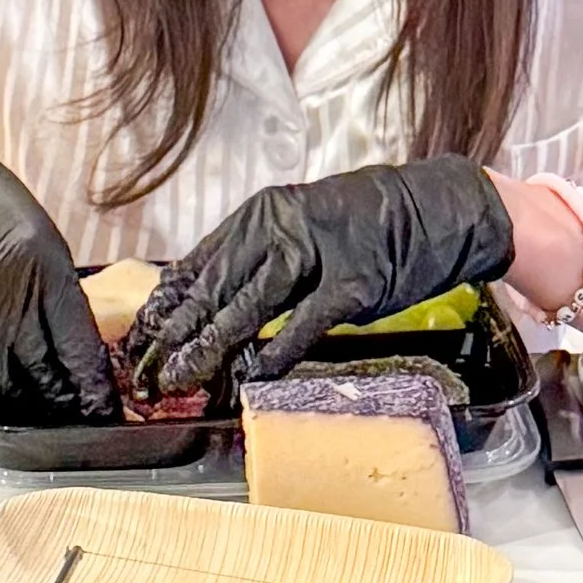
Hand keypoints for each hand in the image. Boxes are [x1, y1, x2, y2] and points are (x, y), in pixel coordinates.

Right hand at [0, 112, 116, 426]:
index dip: (91, 383)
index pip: (75, 344)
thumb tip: (71, 344)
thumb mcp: (37, 235)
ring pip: (2, 386)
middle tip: (75, 415)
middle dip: (63, 401)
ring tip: (39, 412)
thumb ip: (55, 290)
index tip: (100, 403)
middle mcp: (3, 296)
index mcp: (40, 266)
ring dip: (24, 406)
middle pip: (41, 372)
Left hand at [127, 157, 515, 396]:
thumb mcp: (304, 223)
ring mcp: (319, 253)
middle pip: (218, 284)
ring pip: (251, 304)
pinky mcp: (353, 284)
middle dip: (182, 330)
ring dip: (216, 344)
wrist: (438, 208)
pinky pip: (303, 324)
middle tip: (153, 366)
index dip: (171, 300)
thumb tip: (212, 297)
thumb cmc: (371, 221)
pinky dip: (277, 352)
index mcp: (265, 211)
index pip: (203, 259)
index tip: (144, 331)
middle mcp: (284, 226)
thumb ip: (260, 256)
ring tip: (188, 375)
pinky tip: (254, 374)